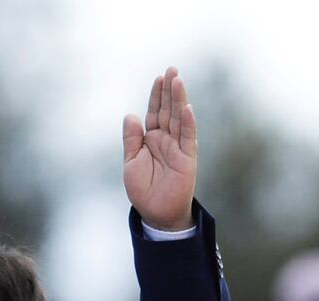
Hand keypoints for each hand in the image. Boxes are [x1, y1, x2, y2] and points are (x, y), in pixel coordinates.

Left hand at [122, 67, 197, 231]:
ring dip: (179, 100)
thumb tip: (131, 115)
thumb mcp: (131, 162)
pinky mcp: (187, 159)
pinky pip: (188, 138)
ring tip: (178, 80)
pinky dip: (188, 123)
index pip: (156, 112)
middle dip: (170, 90)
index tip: (159, 77)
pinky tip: (187, 108)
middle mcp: (166, 140)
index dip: (157, 95)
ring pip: (179, 119)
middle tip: (172, 69)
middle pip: (169, 110)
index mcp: (152, 139)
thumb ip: (132, 140)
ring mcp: (178, 148)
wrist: (155, 213)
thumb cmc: (143, 189)